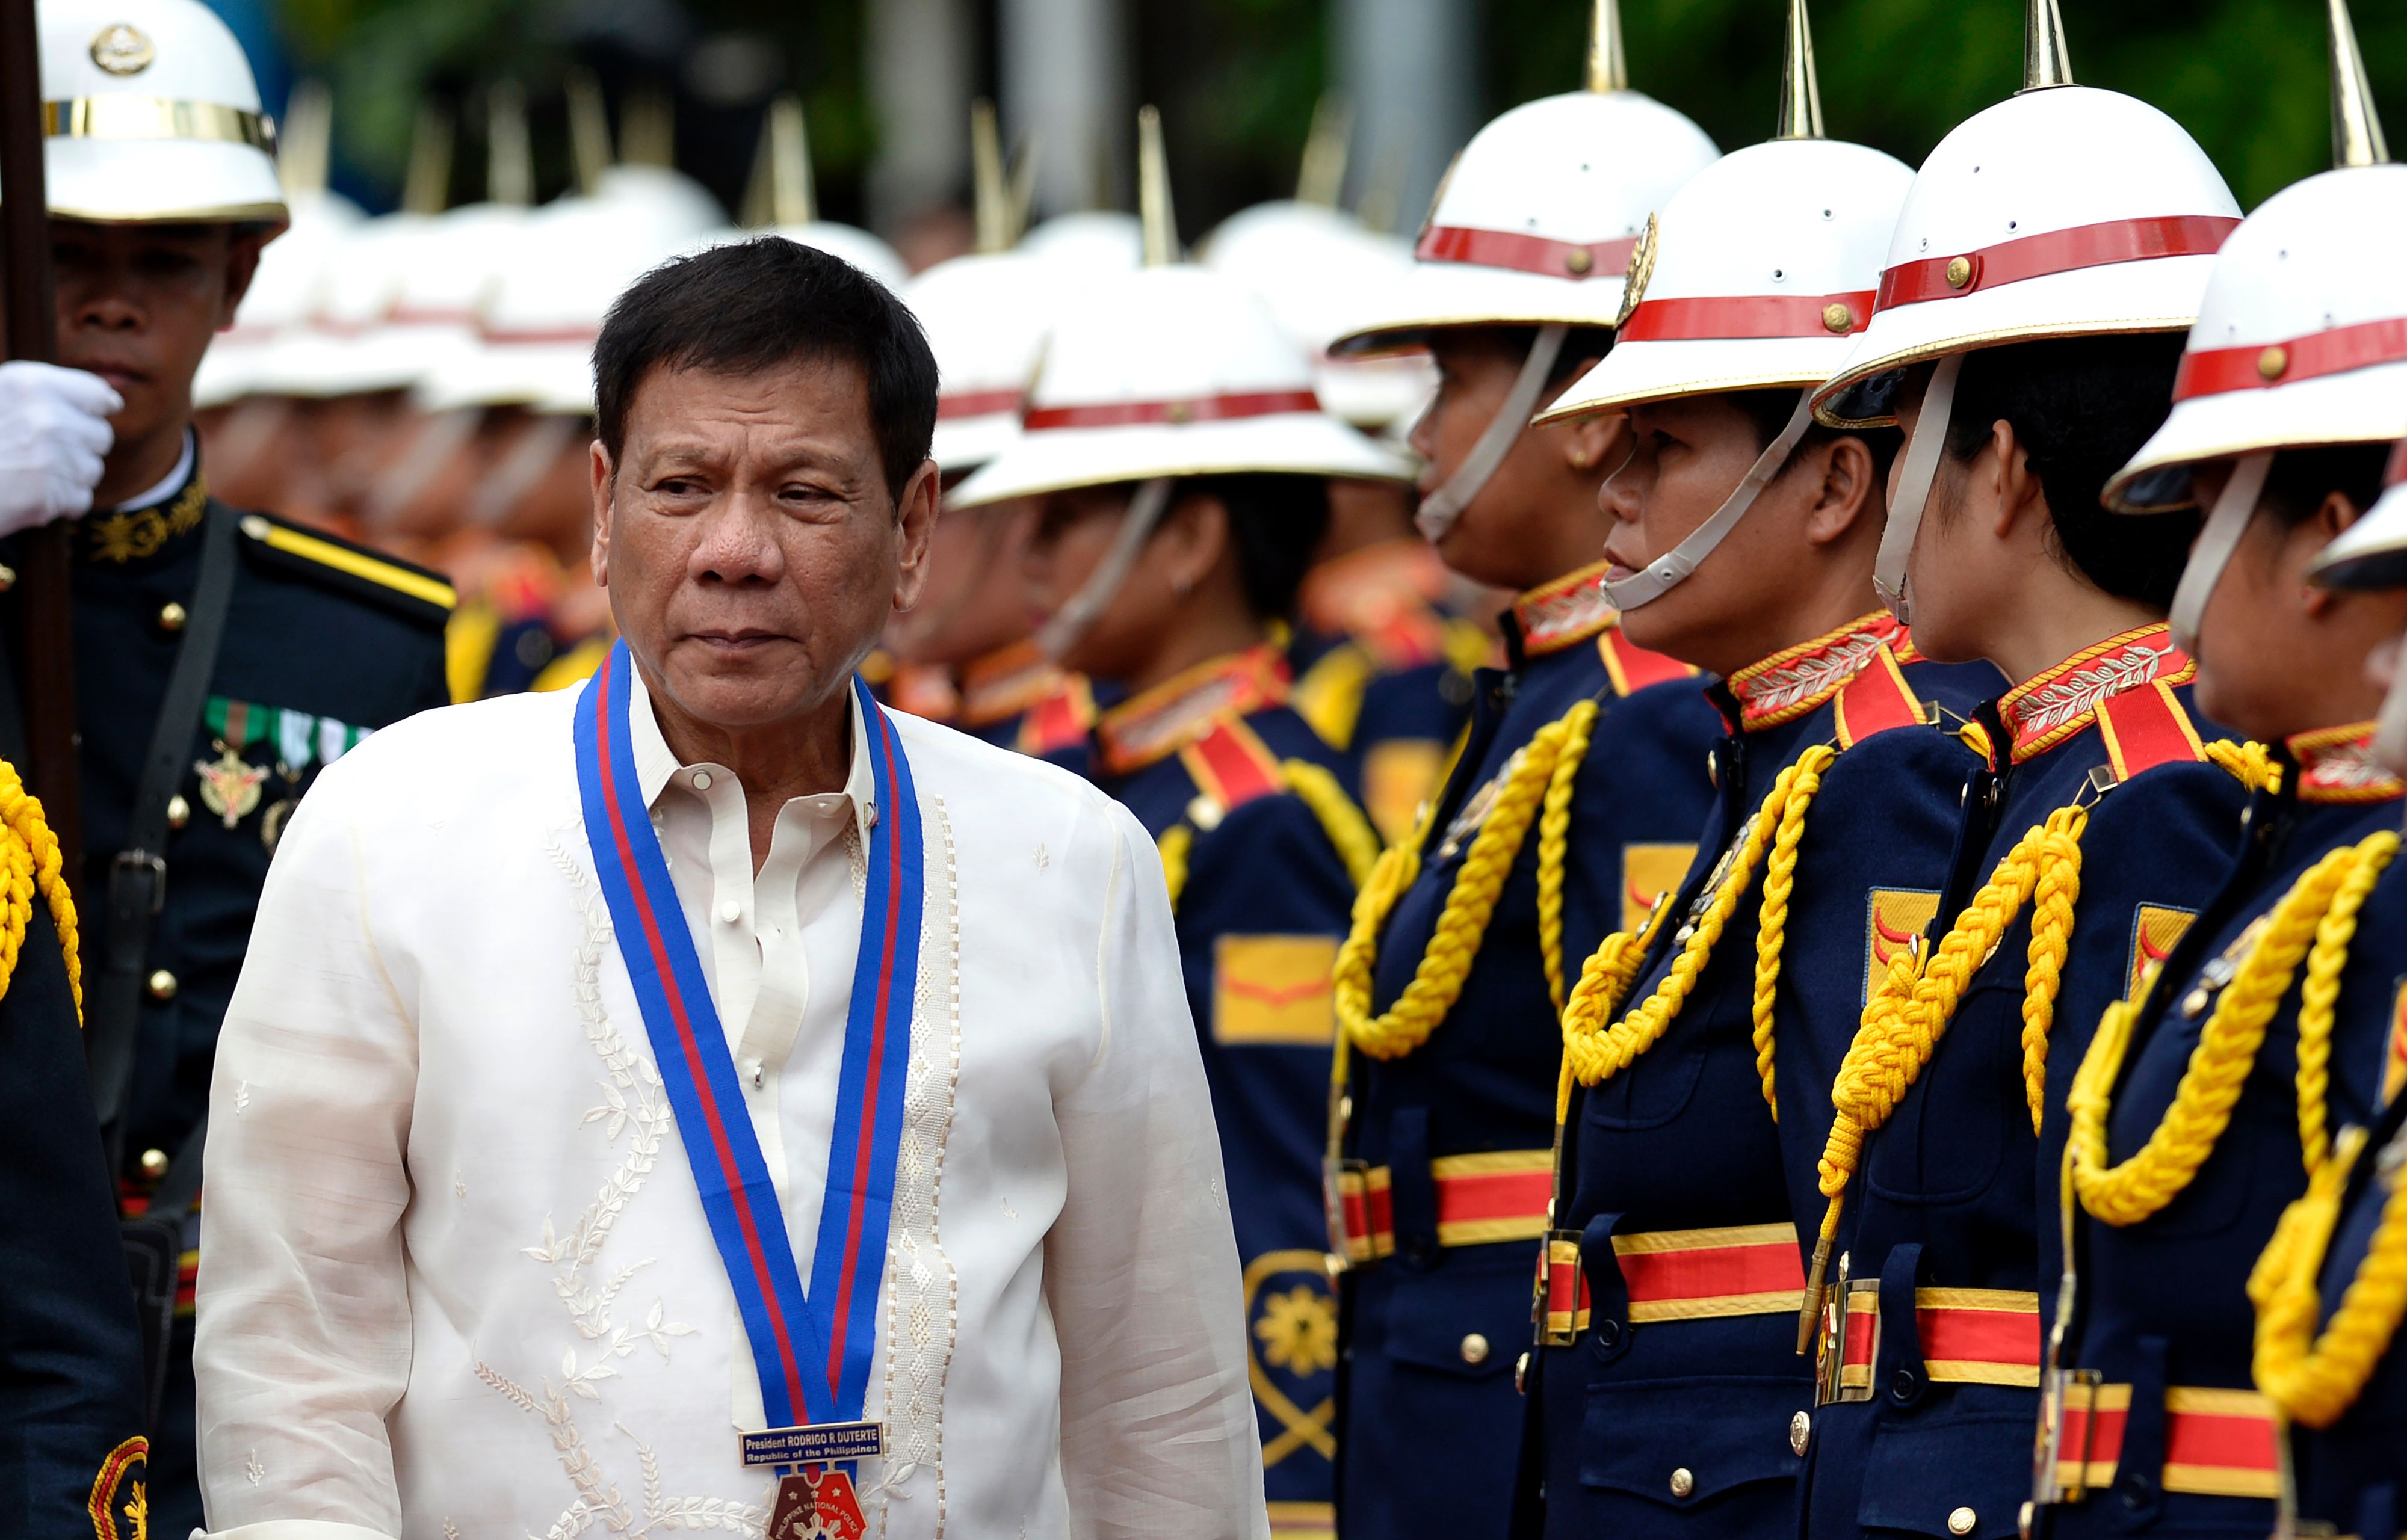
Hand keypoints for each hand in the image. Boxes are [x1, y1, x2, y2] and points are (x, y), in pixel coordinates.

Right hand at [0, 361, 120, 536]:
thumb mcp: (1, 396)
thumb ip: (44, 395)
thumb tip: (110, 400)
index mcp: (31, 384)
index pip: (96, 393)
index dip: (100, 405)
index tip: (104, 410)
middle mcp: (48, 417)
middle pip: (101, 435)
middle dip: (81, 446)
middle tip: (45, 452)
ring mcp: (54, 457)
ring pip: (93, 470)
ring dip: (70, 476)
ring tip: (31, 474)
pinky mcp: (53, 494)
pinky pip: (81, 499)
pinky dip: (62, 503)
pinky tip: (32, 495)